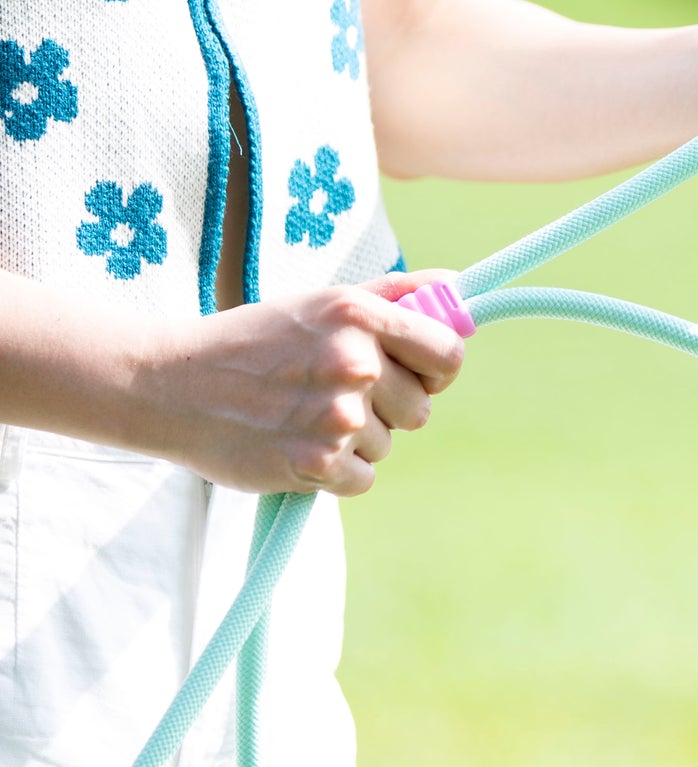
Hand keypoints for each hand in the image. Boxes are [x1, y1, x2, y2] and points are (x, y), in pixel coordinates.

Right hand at [144, 271, 467, 497]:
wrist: (171, 386)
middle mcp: (354, 362)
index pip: (448, 354)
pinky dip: (335, 473)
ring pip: (387, 445)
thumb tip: (456, 288)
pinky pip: (363, 479)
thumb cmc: (252, 341)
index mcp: (359, 314)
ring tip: (300, 416)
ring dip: (353, 440)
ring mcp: (337, 416)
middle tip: (330, 394)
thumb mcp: (321, 302)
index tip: (416, 374)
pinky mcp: (318, 464)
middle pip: (420, 409)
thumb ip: (392, 295)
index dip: (437, 369)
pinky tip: (295, 445)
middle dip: (386, 408)